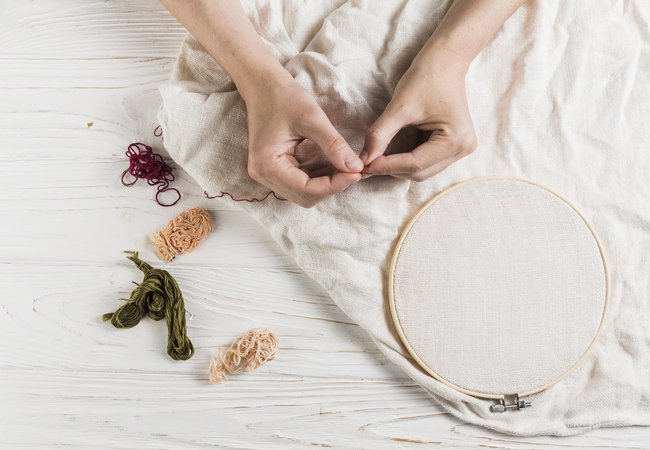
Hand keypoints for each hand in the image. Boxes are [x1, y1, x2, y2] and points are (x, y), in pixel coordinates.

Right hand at [244, 78, 362, 206]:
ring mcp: (268, 173)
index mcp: (266, 165)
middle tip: (354, 170)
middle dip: (332, 186)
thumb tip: (356, 168)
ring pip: (305, 192)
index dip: (334, 185)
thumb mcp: (312, 118)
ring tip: (348, 166)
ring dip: (328, 183)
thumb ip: (334, 145)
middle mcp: (263, 175)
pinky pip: (302, 181)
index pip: (305, 189)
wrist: (263, 84)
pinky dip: (321, 176)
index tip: (357, 172)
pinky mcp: (276, 168)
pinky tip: (336, 164)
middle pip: (305, 196)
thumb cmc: (283, 96)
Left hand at [361, 50, 476, 180]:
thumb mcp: (400, 107)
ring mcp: (461, 150)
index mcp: (456, 140)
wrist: (445, 62)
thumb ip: (380, 135)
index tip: (363, 166)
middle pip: (419, 172)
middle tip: (366, 163)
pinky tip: (392, 154)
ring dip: (398, 167)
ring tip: (376, 159)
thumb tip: (363, 160)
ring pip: (422, 171)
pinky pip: (426, 163)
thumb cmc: (426, 78)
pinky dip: (407, 161)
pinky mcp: (453, 147)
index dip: (386, 166)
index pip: (415, 164)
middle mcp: (463, 149)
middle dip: (392, 169)